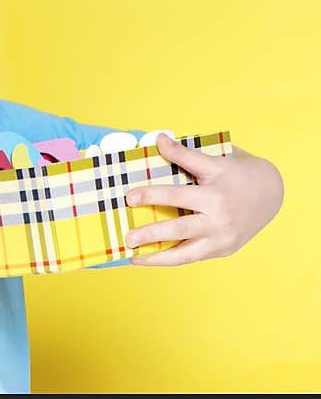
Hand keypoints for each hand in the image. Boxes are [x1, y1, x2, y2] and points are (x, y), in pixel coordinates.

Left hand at [123, 133, 283, 265]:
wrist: (271, 193)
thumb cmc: (237, 174)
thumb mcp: (213, 162)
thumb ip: (184, 154)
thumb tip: (159, 139)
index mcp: (215, 197)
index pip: (177, 196)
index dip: (151, 195)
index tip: (128, 197)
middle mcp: (219, 223)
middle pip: (179, 230)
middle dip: (150, 234)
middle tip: (127, 237)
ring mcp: (222, 241)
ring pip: (185, 255)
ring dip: (156, 258)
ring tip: (132, 257)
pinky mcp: (222, 250)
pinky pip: (191, 257)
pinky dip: (170, 259)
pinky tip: (150, 258)